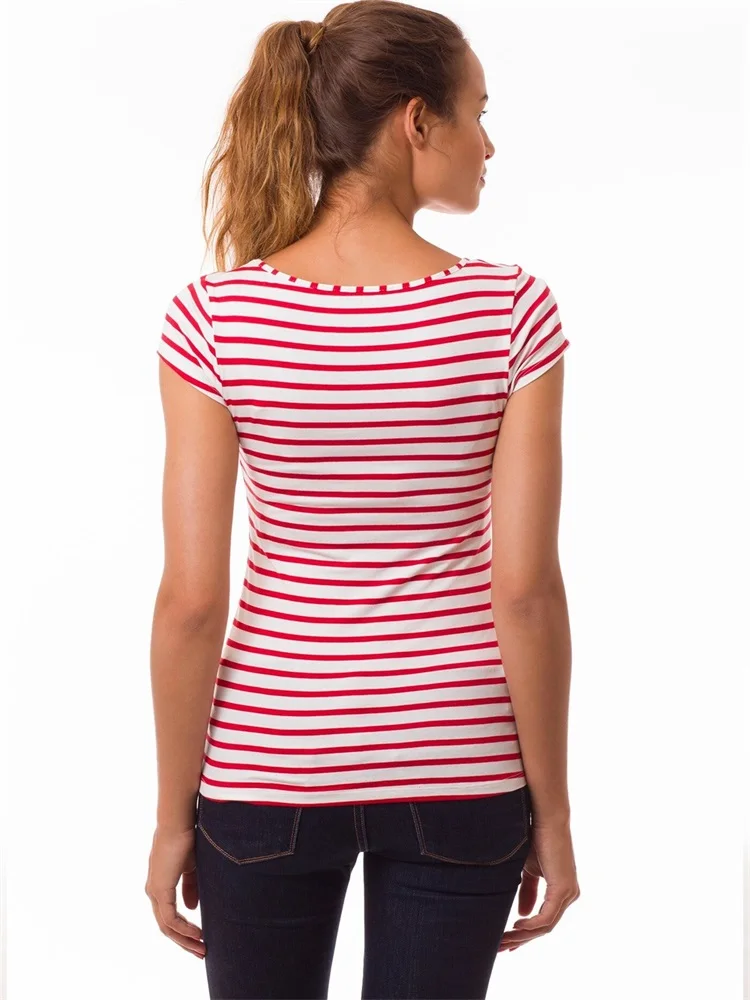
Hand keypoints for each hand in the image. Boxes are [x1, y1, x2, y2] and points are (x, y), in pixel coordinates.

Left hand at [145, 824, 205, 958]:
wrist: (178, 822)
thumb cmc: (187, 838)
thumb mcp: (192, 867)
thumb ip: (191, 888)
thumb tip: (192, 908)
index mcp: (160, 884)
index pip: (169, 915)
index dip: (184, 929)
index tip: (202, 937)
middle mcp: (153, 891)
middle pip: (166, 926)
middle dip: (184, 941)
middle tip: (201, 951)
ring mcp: (155, 891)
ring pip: (166, 926)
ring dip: (184, 939)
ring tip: (202, 948)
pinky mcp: (160, 890)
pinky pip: (170, 919)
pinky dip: (184, 929)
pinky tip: (198, 933)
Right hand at [498, 818, 579, 951]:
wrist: (546, 819)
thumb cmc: (537, 839)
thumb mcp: (529, 870)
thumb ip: (528, 892)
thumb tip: (522, 914)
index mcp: (561, 891)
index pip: (543, 920)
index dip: (525, 933)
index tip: (507, 941)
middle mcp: (568, 895)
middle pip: (544, 927)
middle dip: (521, 939)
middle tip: (501, 946)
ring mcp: (568, 894)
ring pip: (545, 926)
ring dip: (522, 935)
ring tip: (503, 940)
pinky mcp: (563, 890)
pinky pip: (546, 917)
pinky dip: (530, 925)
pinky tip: (516, 926)